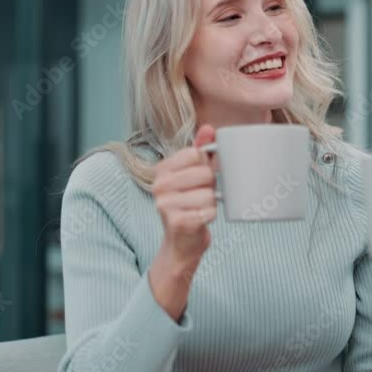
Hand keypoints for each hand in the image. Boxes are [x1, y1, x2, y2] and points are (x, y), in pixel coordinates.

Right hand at [148, 125, 217, 312]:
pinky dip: (210, 216)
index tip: (199, 179)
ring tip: (200, 209)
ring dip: (211, 203)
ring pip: (210, 194)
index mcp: (162, 169)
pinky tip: (200, 220)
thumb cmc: (190, 205)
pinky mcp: (177, 222)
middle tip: (200, 197)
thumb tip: (208, 128)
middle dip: (211, 186)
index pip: (197, 154)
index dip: (206, 167)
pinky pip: (209, 211)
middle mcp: (159, 185)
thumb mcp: (193, 175)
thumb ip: (200, 150)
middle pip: (205, 173)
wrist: (182, 243)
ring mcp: (165, 204)